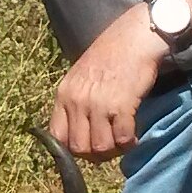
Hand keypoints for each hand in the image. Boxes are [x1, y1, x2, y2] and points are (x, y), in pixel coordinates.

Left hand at [51, 7, 169, 161]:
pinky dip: (129, 142)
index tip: (87, 147)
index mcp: (64, 94)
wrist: (134, 37)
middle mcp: (77, 101)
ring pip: (100, 148)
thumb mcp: (80, 76)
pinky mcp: (121, 105)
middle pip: (79, 148)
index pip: (57, 138)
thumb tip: (81, 134)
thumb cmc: (110, 55)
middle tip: (109, 147)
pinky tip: (134, 135)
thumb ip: (76, 102)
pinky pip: (122, 138)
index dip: (72, 149)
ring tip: (123, 141)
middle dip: (95, 155)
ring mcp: (98, 104)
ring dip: (114, 150)